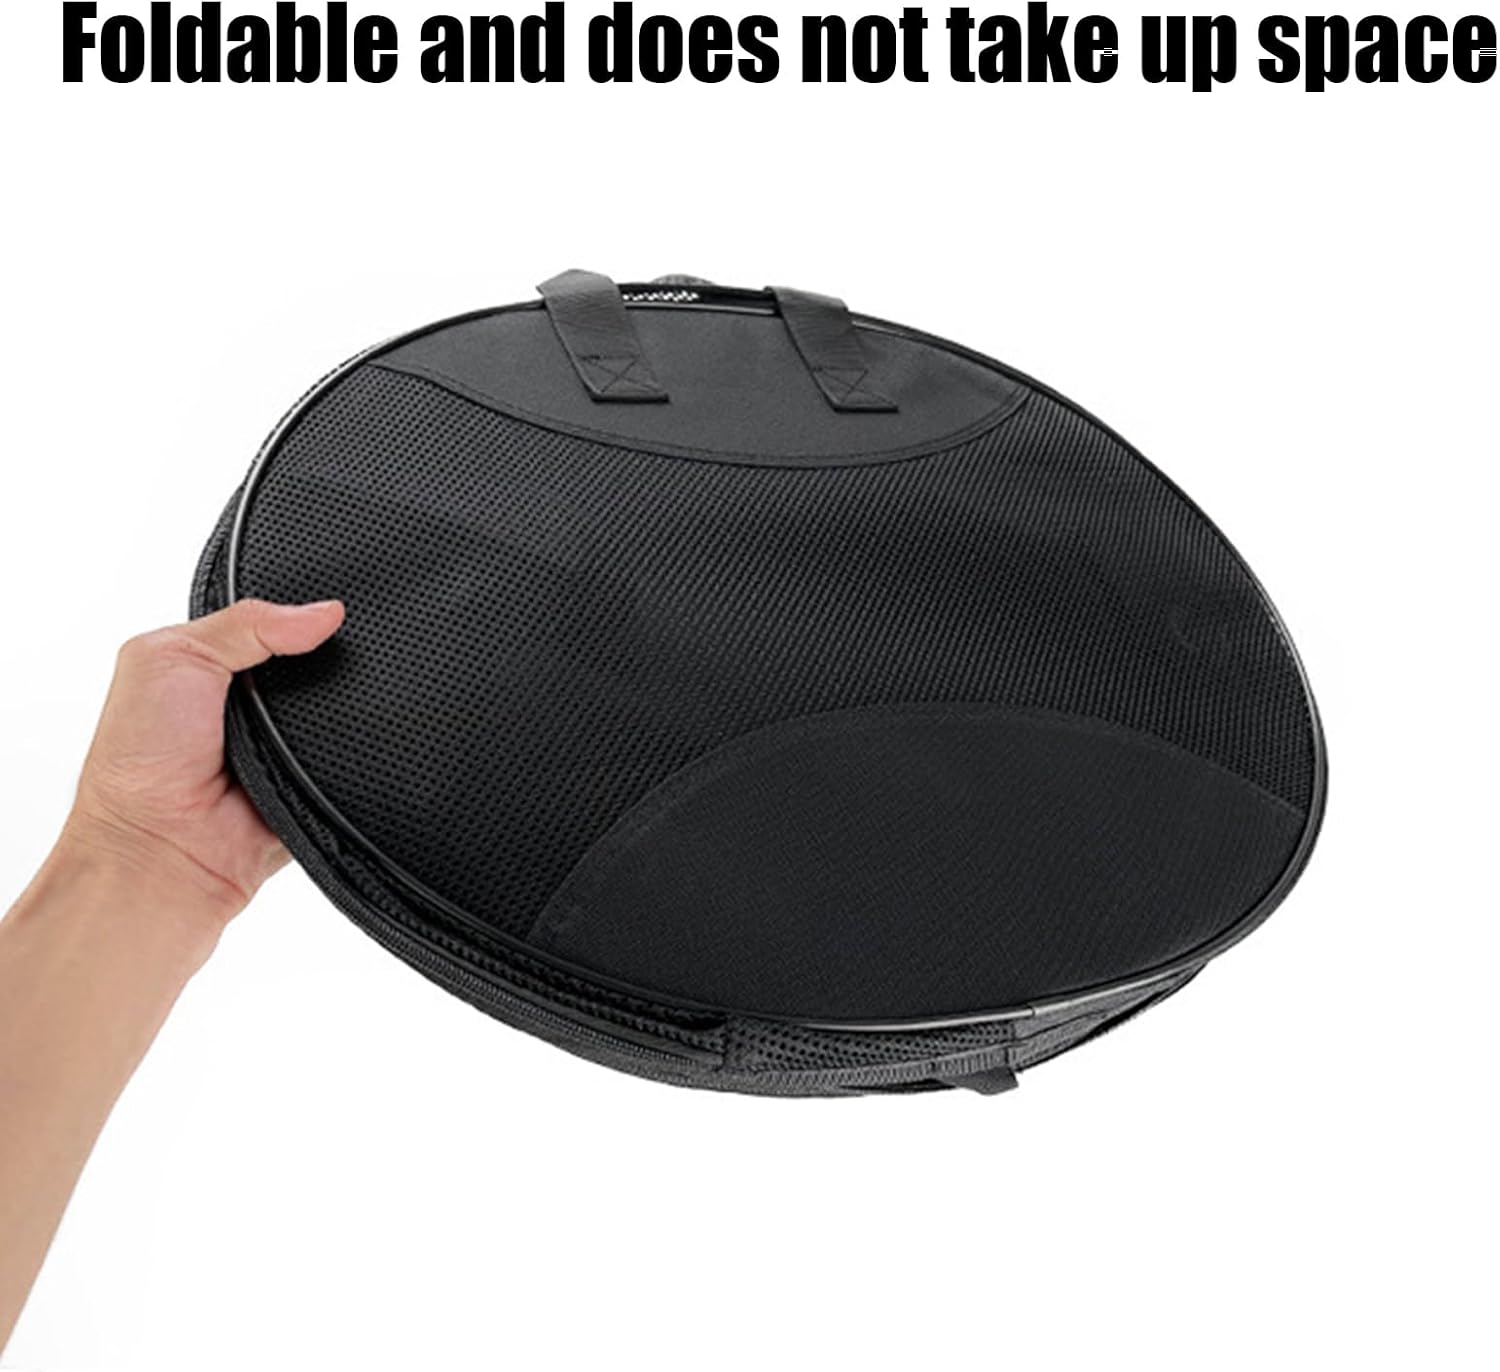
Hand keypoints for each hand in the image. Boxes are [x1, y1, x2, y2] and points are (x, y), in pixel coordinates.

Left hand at [61, 598, 344, 939]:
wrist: (159, 855)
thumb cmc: (138, 763)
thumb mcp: (171, 656)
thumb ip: (246, 623)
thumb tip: (324, 612)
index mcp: (216, 666)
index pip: (276, 622)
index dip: (297, 614)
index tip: (324, 613)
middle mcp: (254, 705)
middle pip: (318, 663)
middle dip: (320, 663)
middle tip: (297, 679)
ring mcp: (289, 746)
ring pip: (342, 709)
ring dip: (331, 713)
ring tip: (297, 725)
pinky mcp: (319, 785)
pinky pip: (356, 759)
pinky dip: (349, 755)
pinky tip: (326, 754)